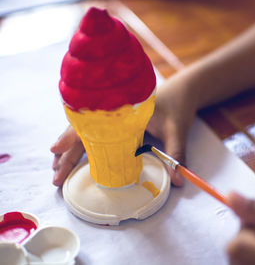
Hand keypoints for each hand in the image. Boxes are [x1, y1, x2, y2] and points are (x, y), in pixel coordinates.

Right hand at [51, 74, 196, 186]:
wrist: (183, 89)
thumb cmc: (178, 105)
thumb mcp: (177, 129)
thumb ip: (176, 153)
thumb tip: (178, 182)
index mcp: (122, 111)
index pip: (90, 126)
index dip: (70, 139)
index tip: (55, 151)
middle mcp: (113, 112)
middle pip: (82, 131)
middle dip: (66, 153)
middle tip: (55, 176)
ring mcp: (113, 115)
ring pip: (84, 130)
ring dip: (70, 147)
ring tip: (56, 164)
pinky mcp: (118, 120)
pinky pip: (94, 130)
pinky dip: (81, 141)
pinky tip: (75, 151)